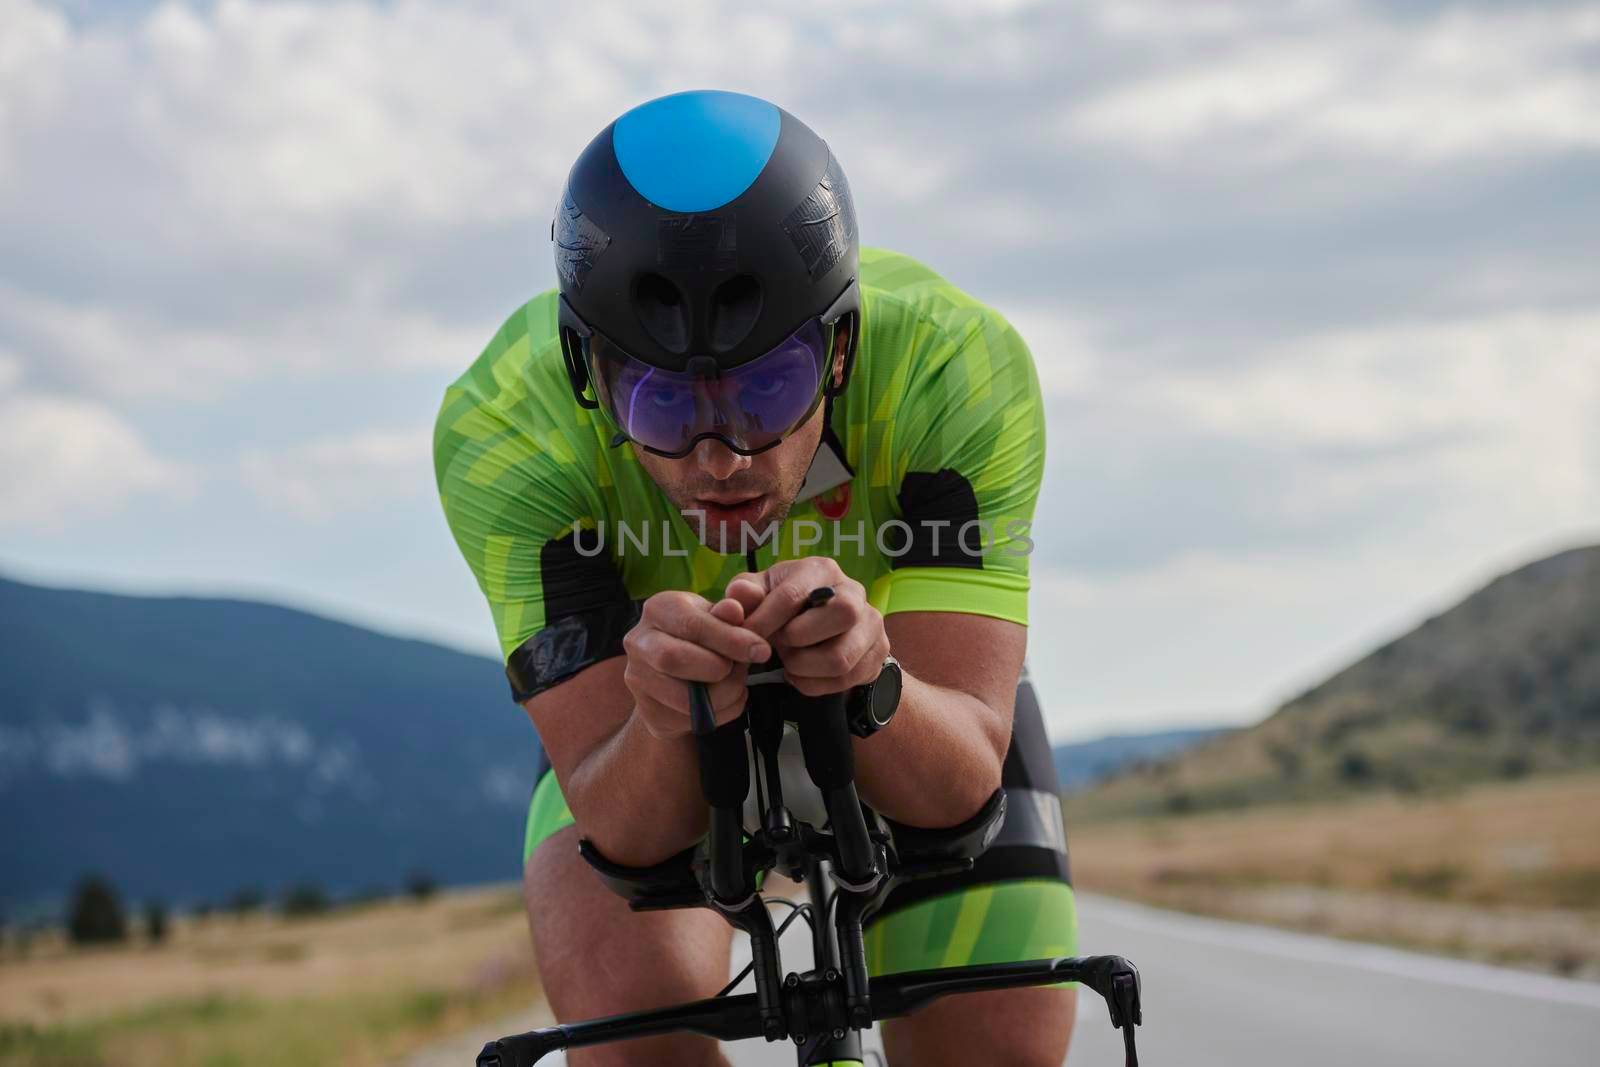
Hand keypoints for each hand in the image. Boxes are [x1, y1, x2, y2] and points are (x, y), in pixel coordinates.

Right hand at [622, 591, 771, 738]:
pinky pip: (690, 719)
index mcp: (658, 609)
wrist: (680, 673)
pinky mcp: (649, 711)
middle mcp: (639, 642)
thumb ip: (734, 609)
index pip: (690, 624)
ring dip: (723, 694)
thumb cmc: (705, 636)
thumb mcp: (721, 615)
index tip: (761, 650)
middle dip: (718, 667)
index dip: (730, 639)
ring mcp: (639, 679)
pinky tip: (726, 699)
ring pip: (683, 696)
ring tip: (737, 683)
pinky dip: (720, 712)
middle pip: (674, 659)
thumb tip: (735, 609)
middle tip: (742, 668)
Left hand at [726, 558, 889, 697]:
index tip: (746, 639)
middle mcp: (853, 591)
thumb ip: (743, 594)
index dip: (764, 622)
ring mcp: (871, 622)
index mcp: (821, 569)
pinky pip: (846, 679)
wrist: (822, 628)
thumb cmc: (785, 606)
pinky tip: (802, 674)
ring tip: (790, 660)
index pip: (793, 594)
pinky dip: (815, 684)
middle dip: (799, 639)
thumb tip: (736, 597)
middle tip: (780, 645)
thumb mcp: (760, 594)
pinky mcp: (878, 651)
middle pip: (842, 614)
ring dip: (804, 666)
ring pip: (841, 657)